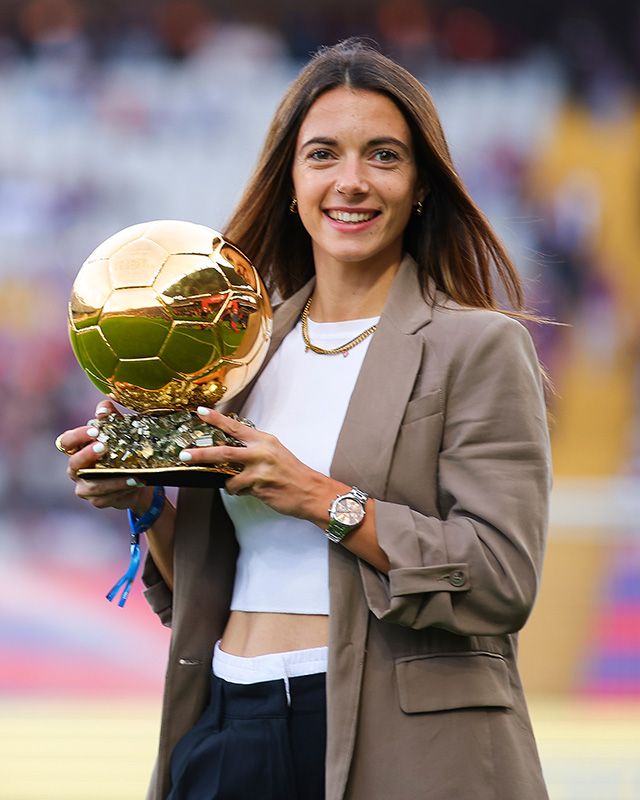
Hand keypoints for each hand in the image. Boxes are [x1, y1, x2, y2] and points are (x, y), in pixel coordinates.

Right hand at [57, 400, 152, 512]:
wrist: (138, 479)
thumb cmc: (123, 450)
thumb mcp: (119, 430)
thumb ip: (110, 417)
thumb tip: (104, 408)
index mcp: (77, 450)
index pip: (65, 442)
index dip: (76, 436)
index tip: (94, 430)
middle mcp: (76, 470)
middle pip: (74, 464)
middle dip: (87, 456)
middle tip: (103, 447)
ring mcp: (85, 487)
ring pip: (93, 485)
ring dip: (112, 479)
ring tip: (130, 473)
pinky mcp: (98, 501)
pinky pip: (107, 498)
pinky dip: (122, 490)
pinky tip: (135, 482)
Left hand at [179, 407, 329, 520]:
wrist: (310, 491)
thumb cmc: (292, 473)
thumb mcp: (274, 452)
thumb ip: (253, 449)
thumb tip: (230, 451)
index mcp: (264, 440)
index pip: (235, 427)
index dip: (216, 419)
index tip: (200, 412)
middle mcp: (261, 452)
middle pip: (223, 451)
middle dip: (201, 454)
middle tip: (184, 455)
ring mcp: (259, 470)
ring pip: (228, 476)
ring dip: (228, 482)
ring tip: (238, 484)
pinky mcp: (259, 487)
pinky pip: (238, 489)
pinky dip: (239, 491)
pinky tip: (252, 491)